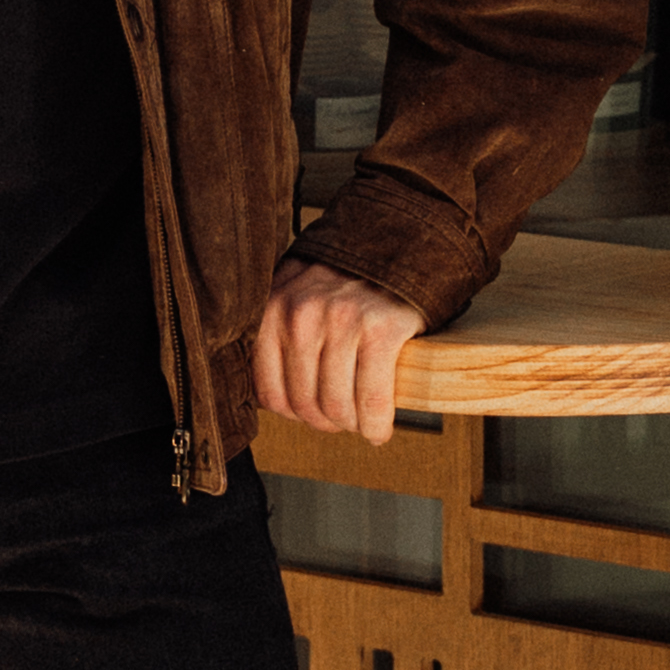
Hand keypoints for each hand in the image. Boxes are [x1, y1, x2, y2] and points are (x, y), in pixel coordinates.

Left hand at [255, 255, 423, 446]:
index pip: (270, 394)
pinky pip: (372, 399)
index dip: (294, 415)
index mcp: (273, 309)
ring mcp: (341, 321)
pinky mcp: (381, 329)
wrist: (399, 241)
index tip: (311, 414)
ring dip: (353, 426)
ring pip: (338, 408)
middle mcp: (301, 314)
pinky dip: (377, 424)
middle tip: (342, 420)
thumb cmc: (348, 276)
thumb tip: (270, 398)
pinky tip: (379, 428)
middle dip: (326, 422)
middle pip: (305, 405)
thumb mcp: (296, 293)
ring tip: (362, 421)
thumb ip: (277, 334)